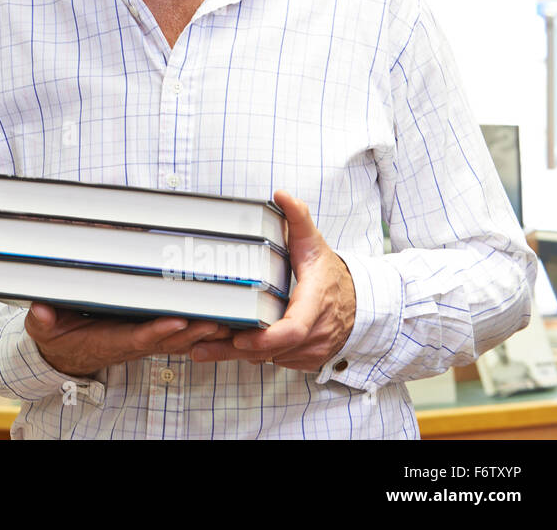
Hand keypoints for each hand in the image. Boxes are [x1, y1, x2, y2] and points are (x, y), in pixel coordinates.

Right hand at [25, 303, 231, 377]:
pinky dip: (198, 328)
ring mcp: (141, 340)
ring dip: (202, 331)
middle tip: (218, 320)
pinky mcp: (147, 334)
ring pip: (178, 338)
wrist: (63, 355)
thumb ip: (42, 320)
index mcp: (108, 340)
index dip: (158, 330)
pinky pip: (177, 333)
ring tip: (228, 318)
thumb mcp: (43, 328)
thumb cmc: (56, 337)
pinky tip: (220, 317)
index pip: (137, 336)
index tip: (177, 321)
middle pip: (167, 339)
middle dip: (193, 331)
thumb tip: (41, 310)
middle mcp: (130, 343)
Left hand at [189, 190, 355, 371]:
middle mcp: (315, 333)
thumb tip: (282, 194)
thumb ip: (298, 218)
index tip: (240, 339)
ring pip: (269, 359)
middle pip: (272, 350)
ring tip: (201, 347)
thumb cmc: (329, 273)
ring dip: (237, 355)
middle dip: (235, 349)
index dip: (266, 339)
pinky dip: (250, 356)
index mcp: (316, 303)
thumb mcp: (314, 243)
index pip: (293, 330)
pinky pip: (273, 362)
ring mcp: (311, 350)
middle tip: (199, 344)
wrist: (357, 302)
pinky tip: (222, 347)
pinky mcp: (303, 360)